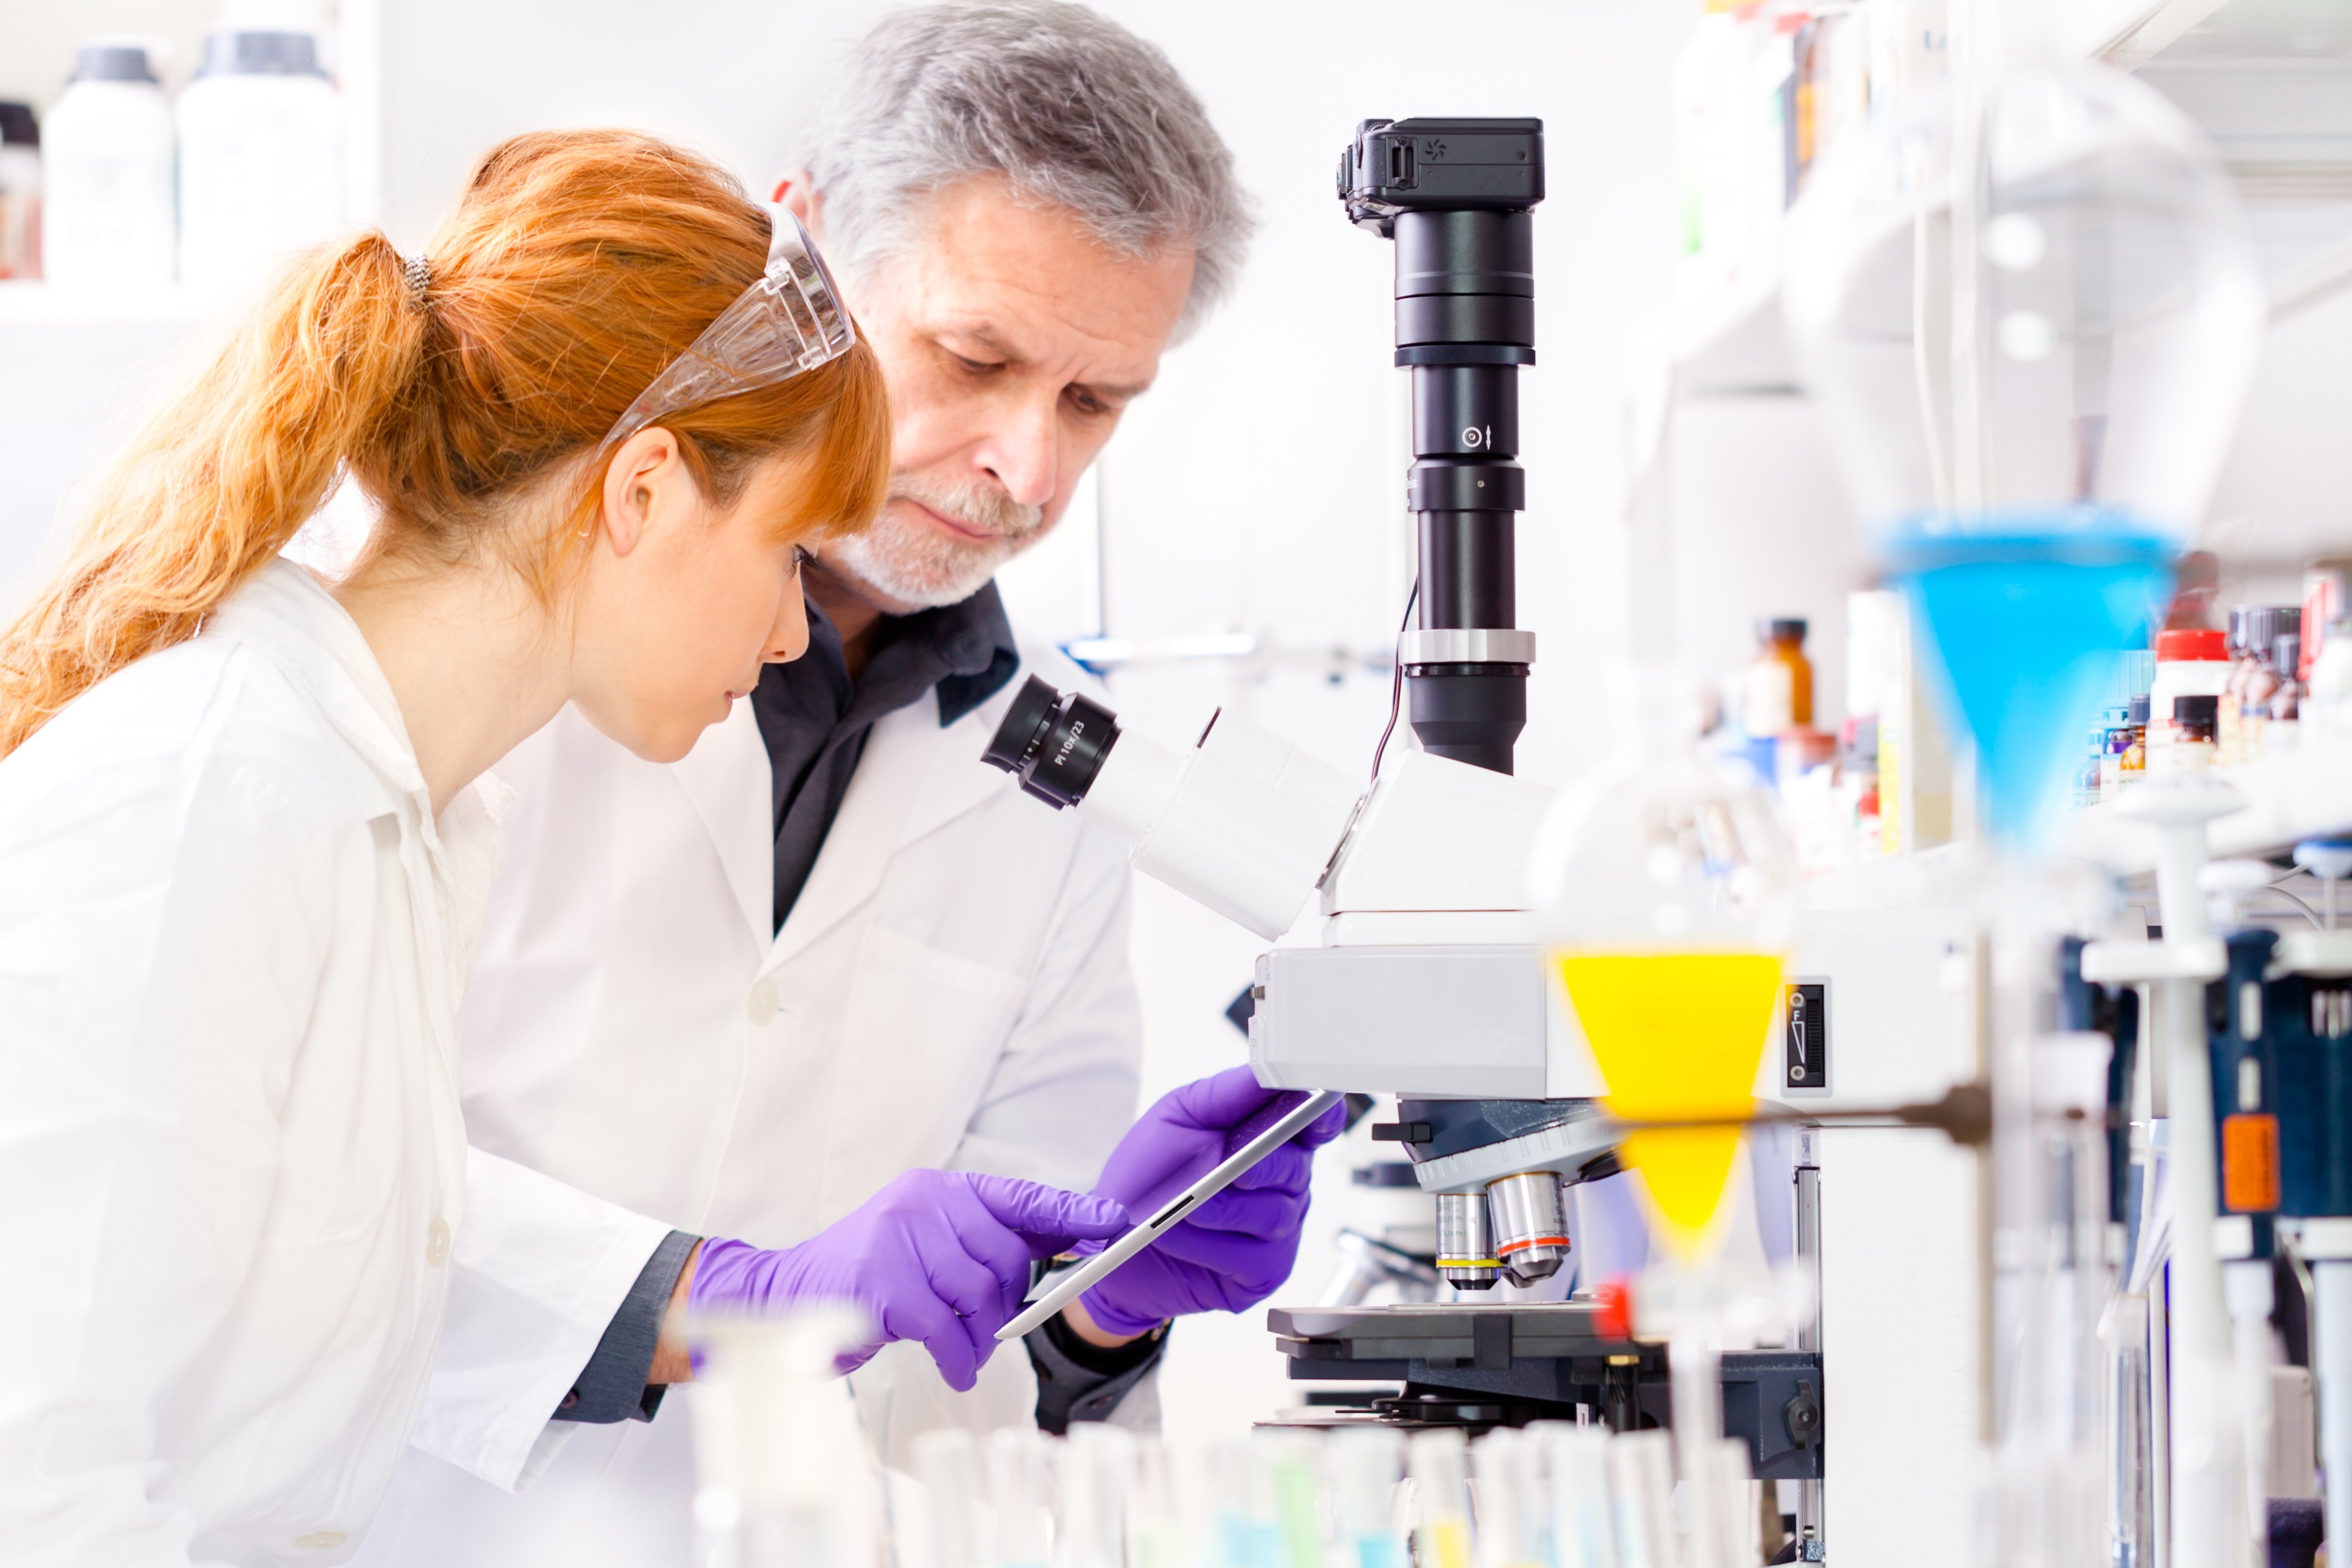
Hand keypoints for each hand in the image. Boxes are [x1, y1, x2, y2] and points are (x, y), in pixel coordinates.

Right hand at [685, 1170, 1126, 1390]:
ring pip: (976, 1297)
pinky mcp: (880, 1283)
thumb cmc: (870, 1280)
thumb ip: (980, 1247)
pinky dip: (956, 1356)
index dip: (1072, 1211)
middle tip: (984, 1330)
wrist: (786, 1298)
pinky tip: (953, 1367)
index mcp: (940, 1190)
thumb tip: (1057, 1257)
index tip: (1116, 1221)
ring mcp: (898, 1239)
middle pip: (1005, 1259)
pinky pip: (943, 1329)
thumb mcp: (927, 1249)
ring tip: (960, 1351)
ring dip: (977, 1338)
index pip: (1020, 1196)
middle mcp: (921, 1202)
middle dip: (1004, 1304)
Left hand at [1075, 1067, 1344, 1338]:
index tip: (1314, 1108)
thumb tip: (1268, 1071)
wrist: (1114, 1236)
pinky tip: (1176, 1235)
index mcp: (1271, 1139)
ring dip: (1221, 1209)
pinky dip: (1207, 1244)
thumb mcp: (1178, 1117)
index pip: (1316, 1125)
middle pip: (1294, 1168)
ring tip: (1182, 1207)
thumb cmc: (1150, 1174)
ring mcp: (1279, 1230)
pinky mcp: (1263, 1271)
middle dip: (1257, 1165)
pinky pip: (1251, 1256)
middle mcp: (1284, 1184)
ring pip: (1273, 1214)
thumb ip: (1227, 1093)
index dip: (1321, 1117)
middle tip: (1225, 1166)